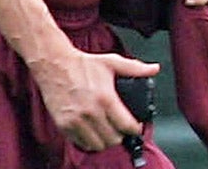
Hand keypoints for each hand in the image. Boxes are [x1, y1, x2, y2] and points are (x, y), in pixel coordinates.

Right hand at [31, 49, 159, 151]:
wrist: (53, 63)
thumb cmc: (82, 64)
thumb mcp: (111, 62)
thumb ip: (134, 68)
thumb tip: (154, 69)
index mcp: (105, 98)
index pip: (127, 126)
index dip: (135, 128)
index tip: (134, 126)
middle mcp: (91, 112)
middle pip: (114, 139)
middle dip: (120, 135)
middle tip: (119, 127)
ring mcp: (76, 120)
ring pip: (98, 145)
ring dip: (104, 140)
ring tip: (105, 131)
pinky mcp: (64, 124)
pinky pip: (81, 143)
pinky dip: (88, 140)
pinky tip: (91, 130)